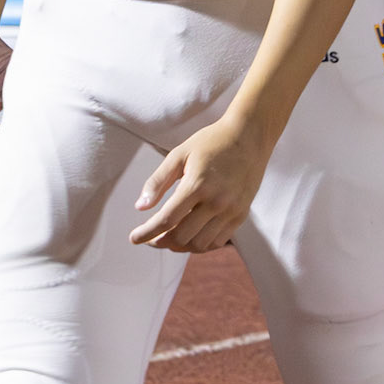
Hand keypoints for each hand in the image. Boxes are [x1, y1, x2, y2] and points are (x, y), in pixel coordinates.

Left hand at [130, 112, 271, 253]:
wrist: (249, 136)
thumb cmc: (211, 142)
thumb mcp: (179, 155)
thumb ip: (158, 181)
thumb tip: (140, 207)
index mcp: (197, 185)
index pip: (166, 220)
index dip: (147, 233)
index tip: (134, 238)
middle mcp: (216, 202)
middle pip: (181, 237)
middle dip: (160, 241)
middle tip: (151, 236)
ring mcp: (231, 211)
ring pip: (199, 244)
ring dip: (179, 246)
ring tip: (168, 238)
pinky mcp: (241, 215)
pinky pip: (218, 241)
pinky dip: (200, 245)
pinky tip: (190, 237)